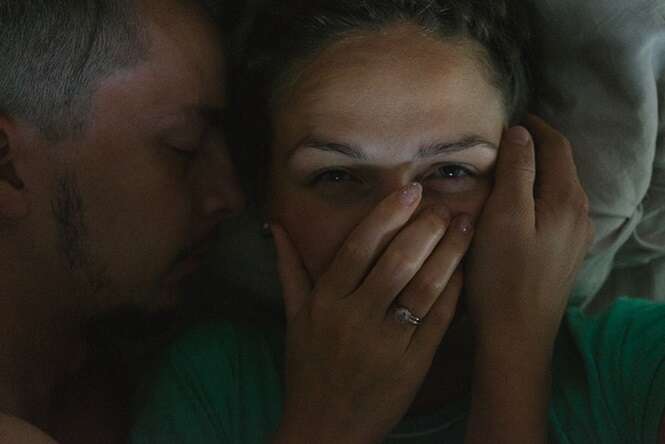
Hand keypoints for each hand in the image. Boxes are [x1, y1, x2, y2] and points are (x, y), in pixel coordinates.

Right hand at [271, 184, 473, 443]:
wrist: (324, 429)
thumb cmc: (308, 369)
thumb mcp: (294, 319)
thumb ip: (289, 270)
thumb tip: (276, 228)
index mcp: (325, 303)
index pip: (358, 248)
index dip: (386, 216)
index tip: (410, 191)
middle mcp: (354, 318)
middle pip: (396, 262)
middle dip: (425, 228)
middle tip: (445, 206)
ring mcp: (386, 343)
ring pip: (423, 288)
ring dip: (449, 253)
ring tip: (465, 227)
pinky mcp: (413, 365)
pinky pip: (438, 320)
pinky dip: (453, 291)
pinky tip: (464, 269)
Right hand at [465, 115, 593, 351]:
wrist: (516, 335)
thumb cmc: (502, 275)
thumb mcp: (503, 216)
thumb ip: (516, 171)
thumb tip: (521, 133)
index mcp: (566, 200)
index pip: (557, 147)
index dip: (535, 127)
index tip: (509, 118)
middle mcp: (580, 215)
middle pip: (562, 167)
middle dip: (537, 148)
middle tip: (503, 140)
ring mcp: (575, 238)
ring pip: (558, 190)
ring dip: (537, 172)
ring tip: (506, 168)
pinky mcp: (565, 255)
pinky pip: (555, 211)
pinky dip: (538, 196)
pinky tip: (518, 205)